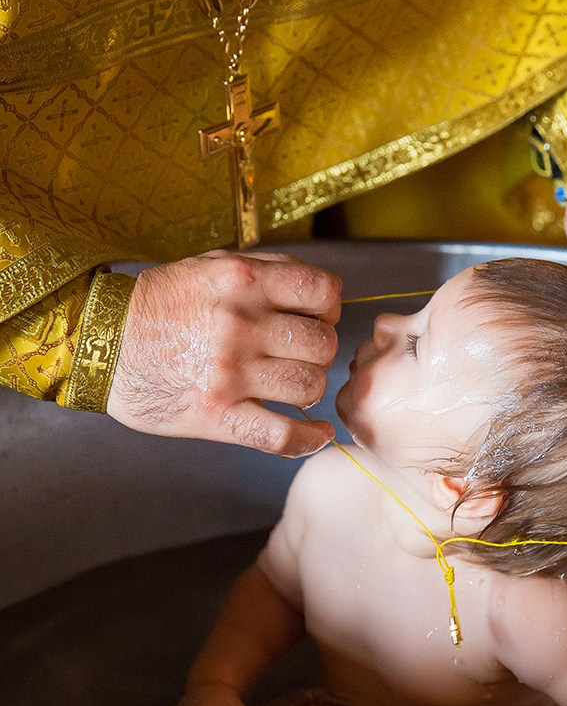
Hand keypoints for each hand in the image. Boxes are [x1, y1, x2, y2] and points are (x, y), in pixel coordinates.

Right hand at [108, 250, 340, 454]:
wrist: (100, 343)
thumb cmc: (157, 304)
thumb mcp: (209, 267)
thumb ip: (264, 271)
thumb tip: (318, 290)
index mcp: (241, 282)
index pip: (322, 292)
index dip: (328, 307)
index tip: (317, 317)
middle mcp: (240, 325)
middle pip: (321, 343)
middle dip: (319, 351)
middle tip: (301, 356)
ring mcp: (229, 374)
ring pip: (309, 386)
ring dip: (310, 389)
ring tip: (295, 387)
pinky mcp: (217, 415)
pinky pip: (282, 435)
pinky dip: (309, 439)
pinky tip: (317, 435)